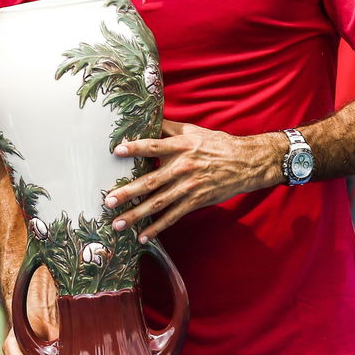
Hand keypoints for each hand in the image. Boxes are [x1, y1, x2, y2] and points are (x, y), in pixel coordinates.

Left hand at [104, 120, 281, 241]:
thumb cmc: (216, 144)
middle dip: (128, 193)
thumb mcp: (192, 131)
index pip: (154, 146)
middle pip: (151, 182)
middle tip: (108, 201)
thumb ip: (168, 127)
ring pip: (158, 203)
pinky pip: (173, 216)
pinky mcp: (196, 201)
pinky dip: (157, 227)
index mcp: (181, 147)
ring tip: (117, 223)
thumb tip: (146, 117)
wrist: (246, 163)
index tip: (117, 151)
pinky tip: (142, 236)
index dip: (136, 148)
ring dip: (137, 215)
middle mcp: (183, 168)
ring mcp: (189, 187)